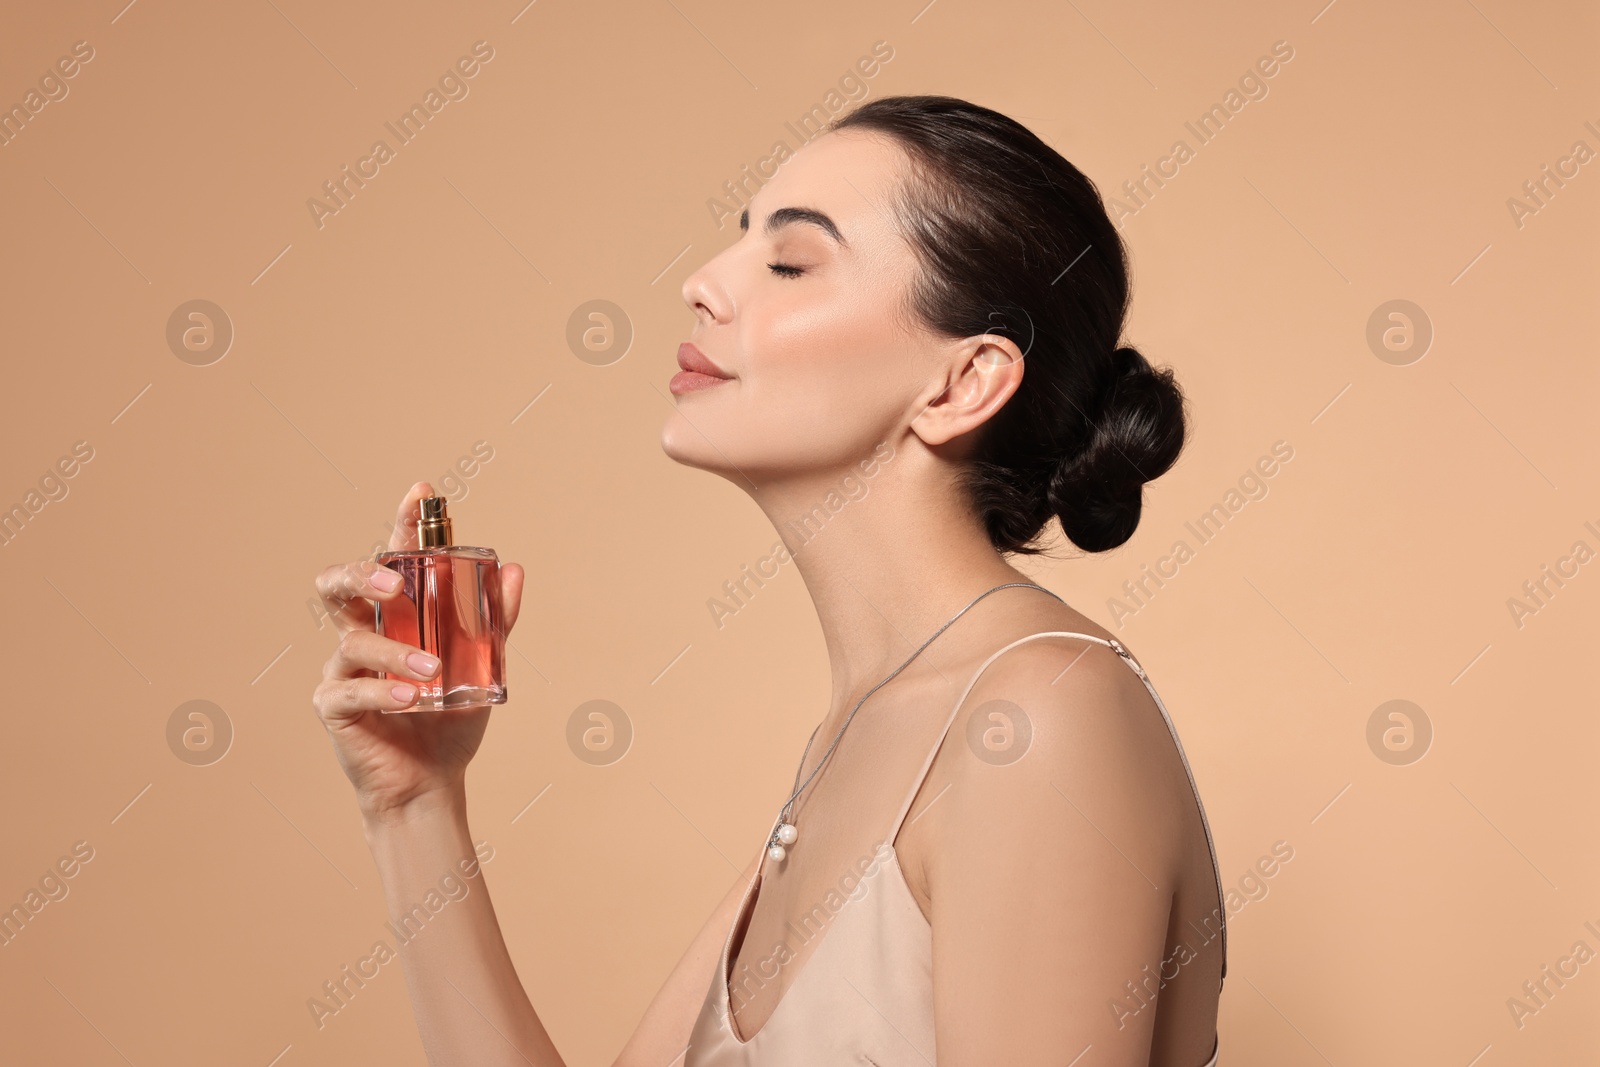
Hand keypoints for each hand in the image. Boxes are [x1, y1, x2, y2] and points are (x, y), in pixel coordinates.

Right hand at [311, 480, 525, 821]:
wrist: (432, 783)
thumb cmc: (450, 719)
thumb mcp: (484, 666)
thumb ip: (496, 621)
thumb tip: (515, 570)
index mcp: (397, 616)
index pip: (393, 559)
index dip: (402, 523)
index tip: (422, 492)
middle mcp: (363, 632)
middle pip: (339, 585)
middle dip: (362, 575)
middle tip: (395, 586)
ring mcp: (343, 669)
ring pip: (353, 641)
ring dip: (395, 653)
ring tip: (433, 673)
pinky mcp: (333, 706)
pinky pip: (350, 690)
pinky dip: (383, 690)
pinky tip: (410, 700)